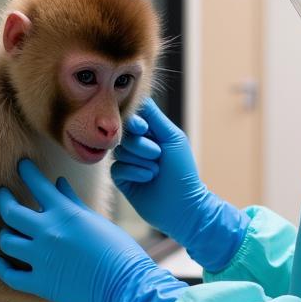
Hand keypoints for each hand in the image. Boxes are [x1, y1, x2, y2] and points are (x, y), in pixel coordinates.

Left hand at [0, 159, 186, 301]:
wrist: (127, 286)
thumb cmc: (119, 250)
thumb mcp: (96, 220)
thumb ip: (73, 201)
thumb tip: (59, 183)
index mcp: (65, 213)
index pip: (38, 184)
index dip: (26, 172)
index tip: (22, 165)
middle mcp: (48, 232)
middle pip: (11, 211)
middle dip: (3, 198)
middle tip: (2, 194)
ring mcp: (41, 258)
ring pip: (7, 241)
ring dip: (5, 234)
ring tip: (8, 231)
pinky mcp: (40, 283)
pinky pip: (9, 275)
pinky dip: (1, 267)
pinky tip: (1, 261)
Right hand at [112, 99, 248, 271]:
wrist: (182, 206)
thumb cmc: (183, 171)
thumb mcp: (172, 138)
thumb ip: (154, 117)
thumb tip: (140, 95)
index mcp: (152, 133)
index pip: (133, 117)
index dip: (134, 121)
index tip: (142, 128)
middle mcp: (138, 146)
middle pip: (124, 133)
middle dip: (141, 145)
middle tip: (158, 155)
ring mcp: (129, 162)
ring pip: (119, 151)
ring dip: (140, 160)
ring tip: (156, 171)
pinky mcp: (122, 179)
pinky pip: (116, 168)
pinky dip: (134, 172)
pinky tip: (148, 179)